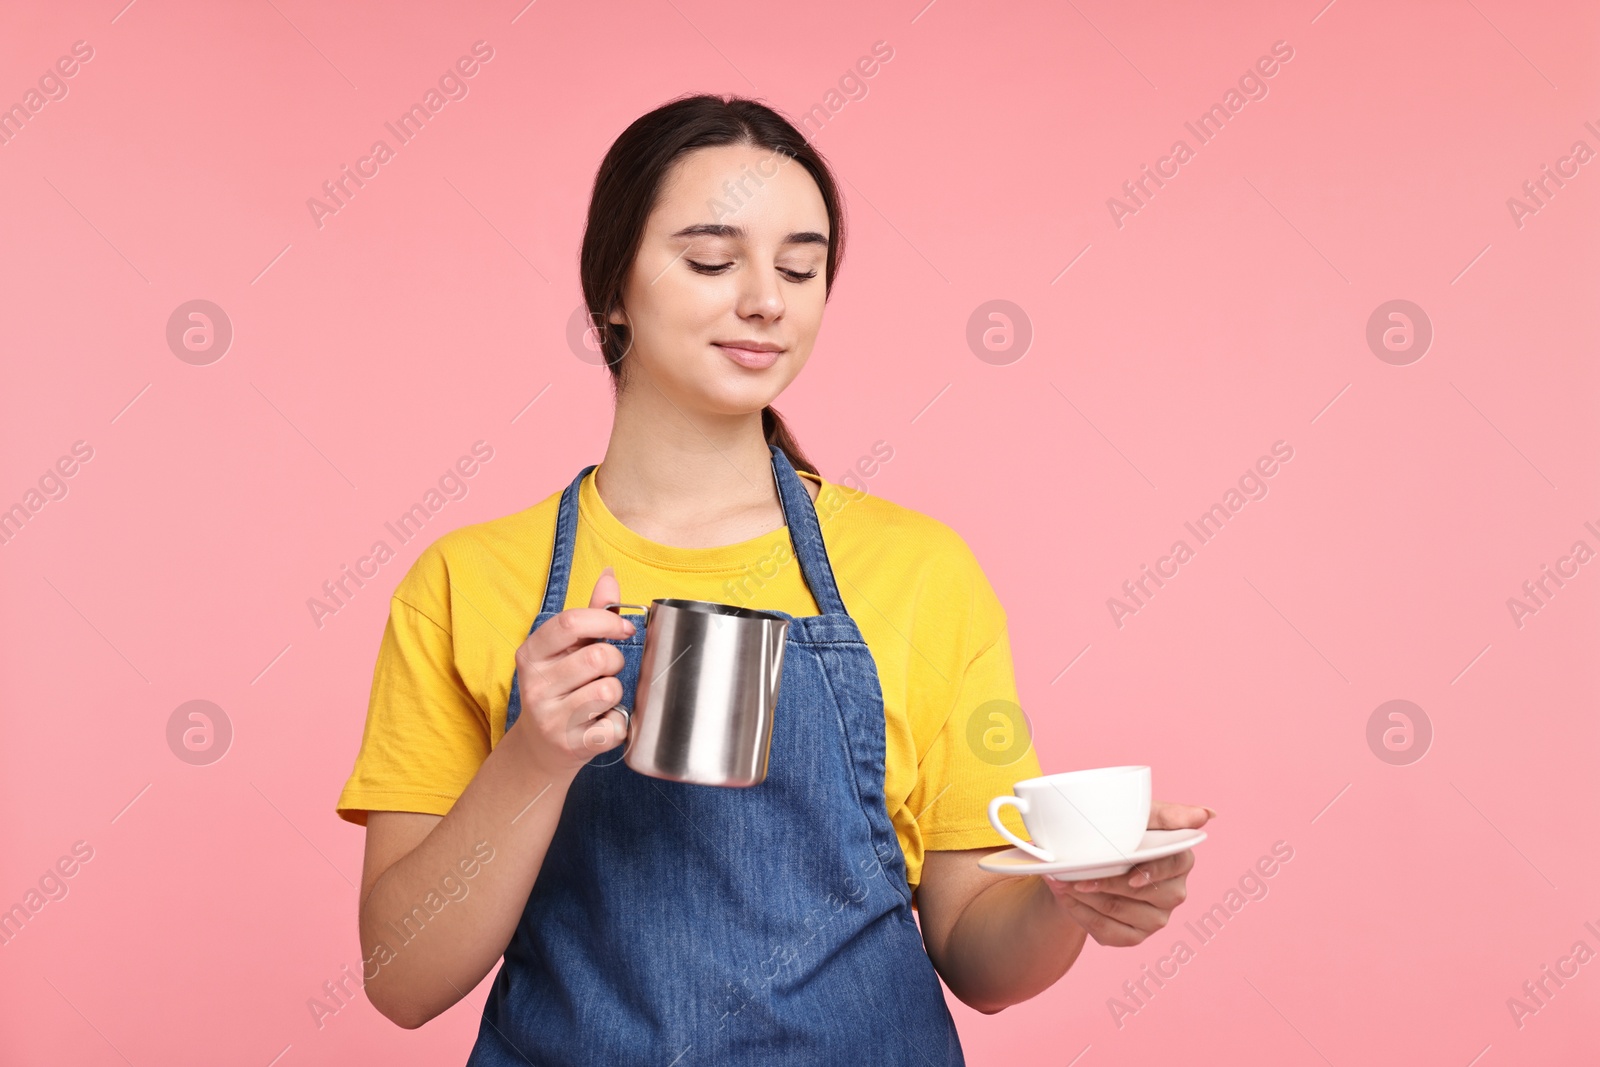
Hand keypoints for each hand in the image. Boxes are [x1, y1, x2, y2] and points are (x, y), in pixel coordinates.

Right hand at [507, 565, 635, 777]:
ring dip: (617, 693)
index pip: (571, 621)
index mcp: (532, 653)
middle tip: (607, 672)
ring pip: (608, 690)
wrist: (541, 747)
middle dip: (615, 662)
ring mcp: (550, 717)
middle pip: (598, 657)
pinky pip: (615, 725)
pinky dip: (619, 723)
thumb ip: (590, 613)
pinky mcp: (571, 745)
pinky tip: (602, 722)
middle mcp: (536, 684)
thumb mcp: (567, 649)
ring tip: (601, 699)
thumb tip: (609, 574)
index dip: (607, 621)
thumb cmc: (561, 688)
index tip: (624, 629)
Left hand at [1043, 801, 1215, 947]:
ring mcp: (1157, 918)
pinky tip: (1068, 898)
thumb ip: (1170, 815)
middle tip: (1071, 872)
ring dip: (1085, 897)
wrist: (1091, 862)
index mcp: (1180, 859)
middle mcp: (1174, 892)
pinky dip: (1081, 914)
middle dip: (1103, 882)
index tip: (1130, 877)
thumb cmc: (1120, 832)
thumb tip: (1207, 814)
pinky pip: (1107, 932)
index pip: (1173, 866)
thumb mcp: (1140, 816)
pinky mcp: (1135, 936)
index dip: (1152, 873)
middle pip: (1140, 893)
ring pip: (1118, 911)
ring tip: (1061, 881)